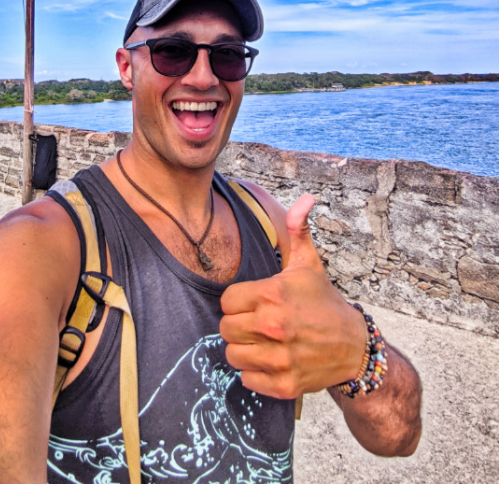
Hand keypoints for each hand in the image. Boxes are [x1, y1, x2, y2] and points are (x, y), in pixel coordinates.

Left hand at [220, 194, 365, 398]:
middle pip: (226, 329)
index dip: (237, 302)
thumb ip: (298, 229)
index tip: (252, 303)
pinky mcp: (284, 383)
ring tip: (261, 342)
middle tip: (256, 323)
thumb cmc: (323, 301)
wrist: (354, 346)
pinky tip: (270, 359)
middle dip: (238, 325)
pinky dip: (255, 373)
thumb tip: (306, 197)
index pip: (227, 301)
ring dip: (244, 350)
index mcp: (273, 294)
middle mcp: (274, 326)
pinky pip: (247, 379)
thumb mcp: (309, 263)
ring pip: (232, 355)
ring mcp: (280, 357)